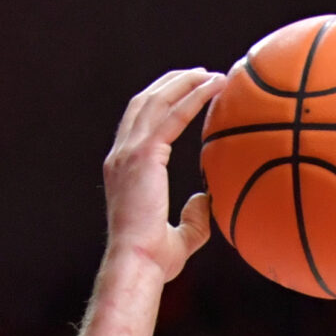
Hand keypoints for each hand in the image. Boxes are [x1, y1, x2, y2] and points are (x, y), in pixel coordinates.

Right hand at [102, 68, 224, 281]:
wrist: (137, 261)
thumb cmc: (154, 258)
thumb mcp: (179, 237)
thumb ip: (193, 218)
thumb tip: (206, 200)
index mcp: (124, 168)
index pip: (140, 124)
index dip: (162, 102)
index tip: (186, 92)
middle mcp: (122, 154)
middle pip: (145, 103)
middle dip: (173, 84)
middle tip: (201, 74)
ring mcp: (130, 152)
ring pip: (157, 101)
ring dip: (185, 83)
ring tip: (211, 75)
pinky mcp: (143, 155)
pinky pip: (172, 115)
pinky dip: (193, 97)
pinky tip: (213, 87)